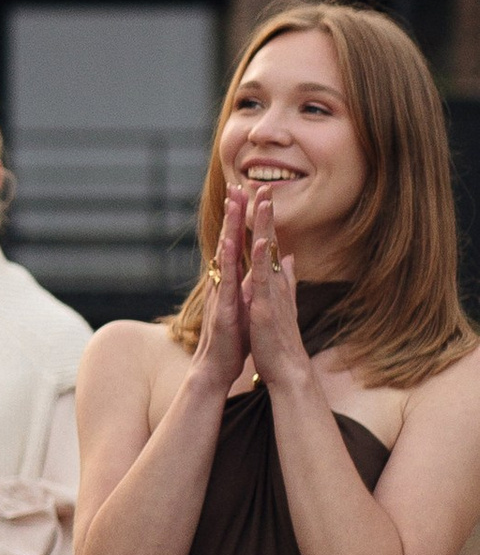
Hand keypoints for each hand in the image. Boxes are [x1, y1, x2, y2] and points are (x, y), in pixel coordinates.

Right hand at [189, 183, 253, 396]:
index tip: (246, 193)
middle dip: (233, 212)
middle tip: (237, 184)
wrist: (215, 368)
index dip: (241, 218)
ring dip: (229, 229)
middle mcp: (223, 282)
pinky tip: (231, 244)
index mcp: (232, 281)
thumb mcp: (247, 305)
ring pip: (224, 255)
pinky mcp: (222, 309)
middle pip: (227, 240)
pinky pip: (226, 281)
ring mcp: (221, 294)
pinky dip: (229, 262)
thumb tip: (260, 267)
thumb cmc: (231, 339)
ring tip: (233, 204)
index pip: (236, 243)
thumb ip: (253, 283)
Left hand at [242, 187, 309, 393]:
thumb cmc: (279, 338)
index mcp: (275, 283)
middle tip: (264, 186)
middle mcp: (276, 283)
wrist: (286, 368)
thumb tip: (292, 258)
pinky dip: (262, 261)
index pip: (270, 245)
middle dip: (266, 214)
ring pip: (268, 254)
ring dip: (265, 227)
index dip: (266, 221)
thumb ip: (288, 279)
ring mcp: (272, 293)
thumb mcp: (282, 302)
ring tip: (262, 202)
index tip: (262, 197)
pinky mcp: (266, 306)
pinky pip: (263, 280)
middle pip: (271, 242)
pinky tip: (261, 242)